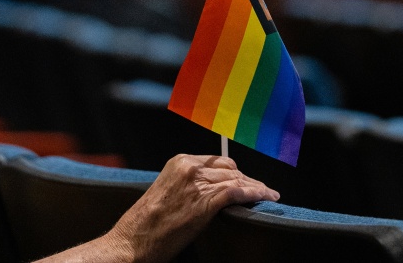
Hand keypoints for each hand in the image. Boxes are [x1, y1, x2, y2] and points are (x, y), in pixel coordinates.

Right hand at [104, 154, 278, 262]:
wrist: (134, 240)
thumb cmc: (147, 223)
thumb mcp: (167, 193)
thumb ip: (188, 185)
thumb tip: (211, 190)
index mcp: (179, 162)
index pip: (217, 161)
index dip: (234, 171)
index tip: (245, 179)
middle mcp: (190, 167)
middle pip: (230, 169)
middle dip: (246, 179)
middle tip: (260, 189)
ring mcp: (198, 183)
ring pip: (237, 180)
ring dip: (256, 188)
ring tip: (268, 194)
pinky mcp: (205, 201)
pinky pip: (238, 192)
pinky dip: (255, 194)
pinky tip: (266, 197)